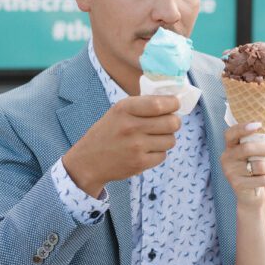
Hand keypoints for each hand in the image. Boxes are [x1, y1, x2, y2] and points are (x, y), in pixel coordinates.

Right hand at [63, 95, 180, 196]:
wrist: (89, 161)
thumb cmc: (108, 132)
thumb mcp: (118, 111)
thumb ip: (143, 105)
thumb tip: (173, 101)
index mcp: (125, 109)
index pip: (160, 104)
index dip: (173, 103)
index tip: (175, 104)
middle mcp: (131, 127)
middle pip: (171, 123)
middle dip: (174, 122)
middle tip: (168, 123)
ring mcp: (136, 146)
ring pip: (171, 140)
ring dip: (166, 139)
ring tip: (153, 138)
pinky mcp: (140, 163)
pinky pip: (163, 155)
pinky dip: (158, 153)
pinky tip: (146, 150)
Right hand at [221, 123, 264, 206]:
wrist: (249, 195)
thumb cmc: (253, 170)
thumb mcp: (254, 155)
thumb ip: (258, 143)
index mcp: (230, 147)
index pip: (231, 133)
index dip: (243, 128)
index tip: (259, 125)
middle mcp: (226, 158)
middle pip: (247, 148)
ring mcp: (230, 172)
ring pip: (257, 165)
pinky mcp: (237, 185)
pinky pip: (260, 179)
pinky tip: (264, 180)